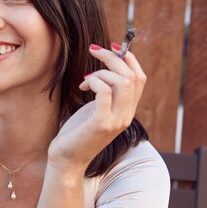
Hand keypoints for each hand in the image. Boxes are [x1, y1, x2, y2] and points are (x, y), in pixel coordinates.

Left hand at [48, 44, 145, 171]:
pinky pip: (105, 91)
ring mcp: (116, 121)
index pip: (140, 79)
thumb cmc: (77, 132)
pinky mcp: (101, 123)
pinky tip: (82, 87)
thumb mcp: (95, 108)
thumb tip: (107, 66)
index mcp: (127, 111)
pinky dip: (94, 82)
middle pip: (132, 76)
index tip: (113, 48)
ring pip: (123, 82)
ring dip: (102, 70)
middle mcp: (126, 116)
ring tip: (85, 80)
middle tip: (94, 51)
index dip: (129, 59)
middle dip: (113, 58)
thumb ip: (106, 92)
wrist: (66, 159)